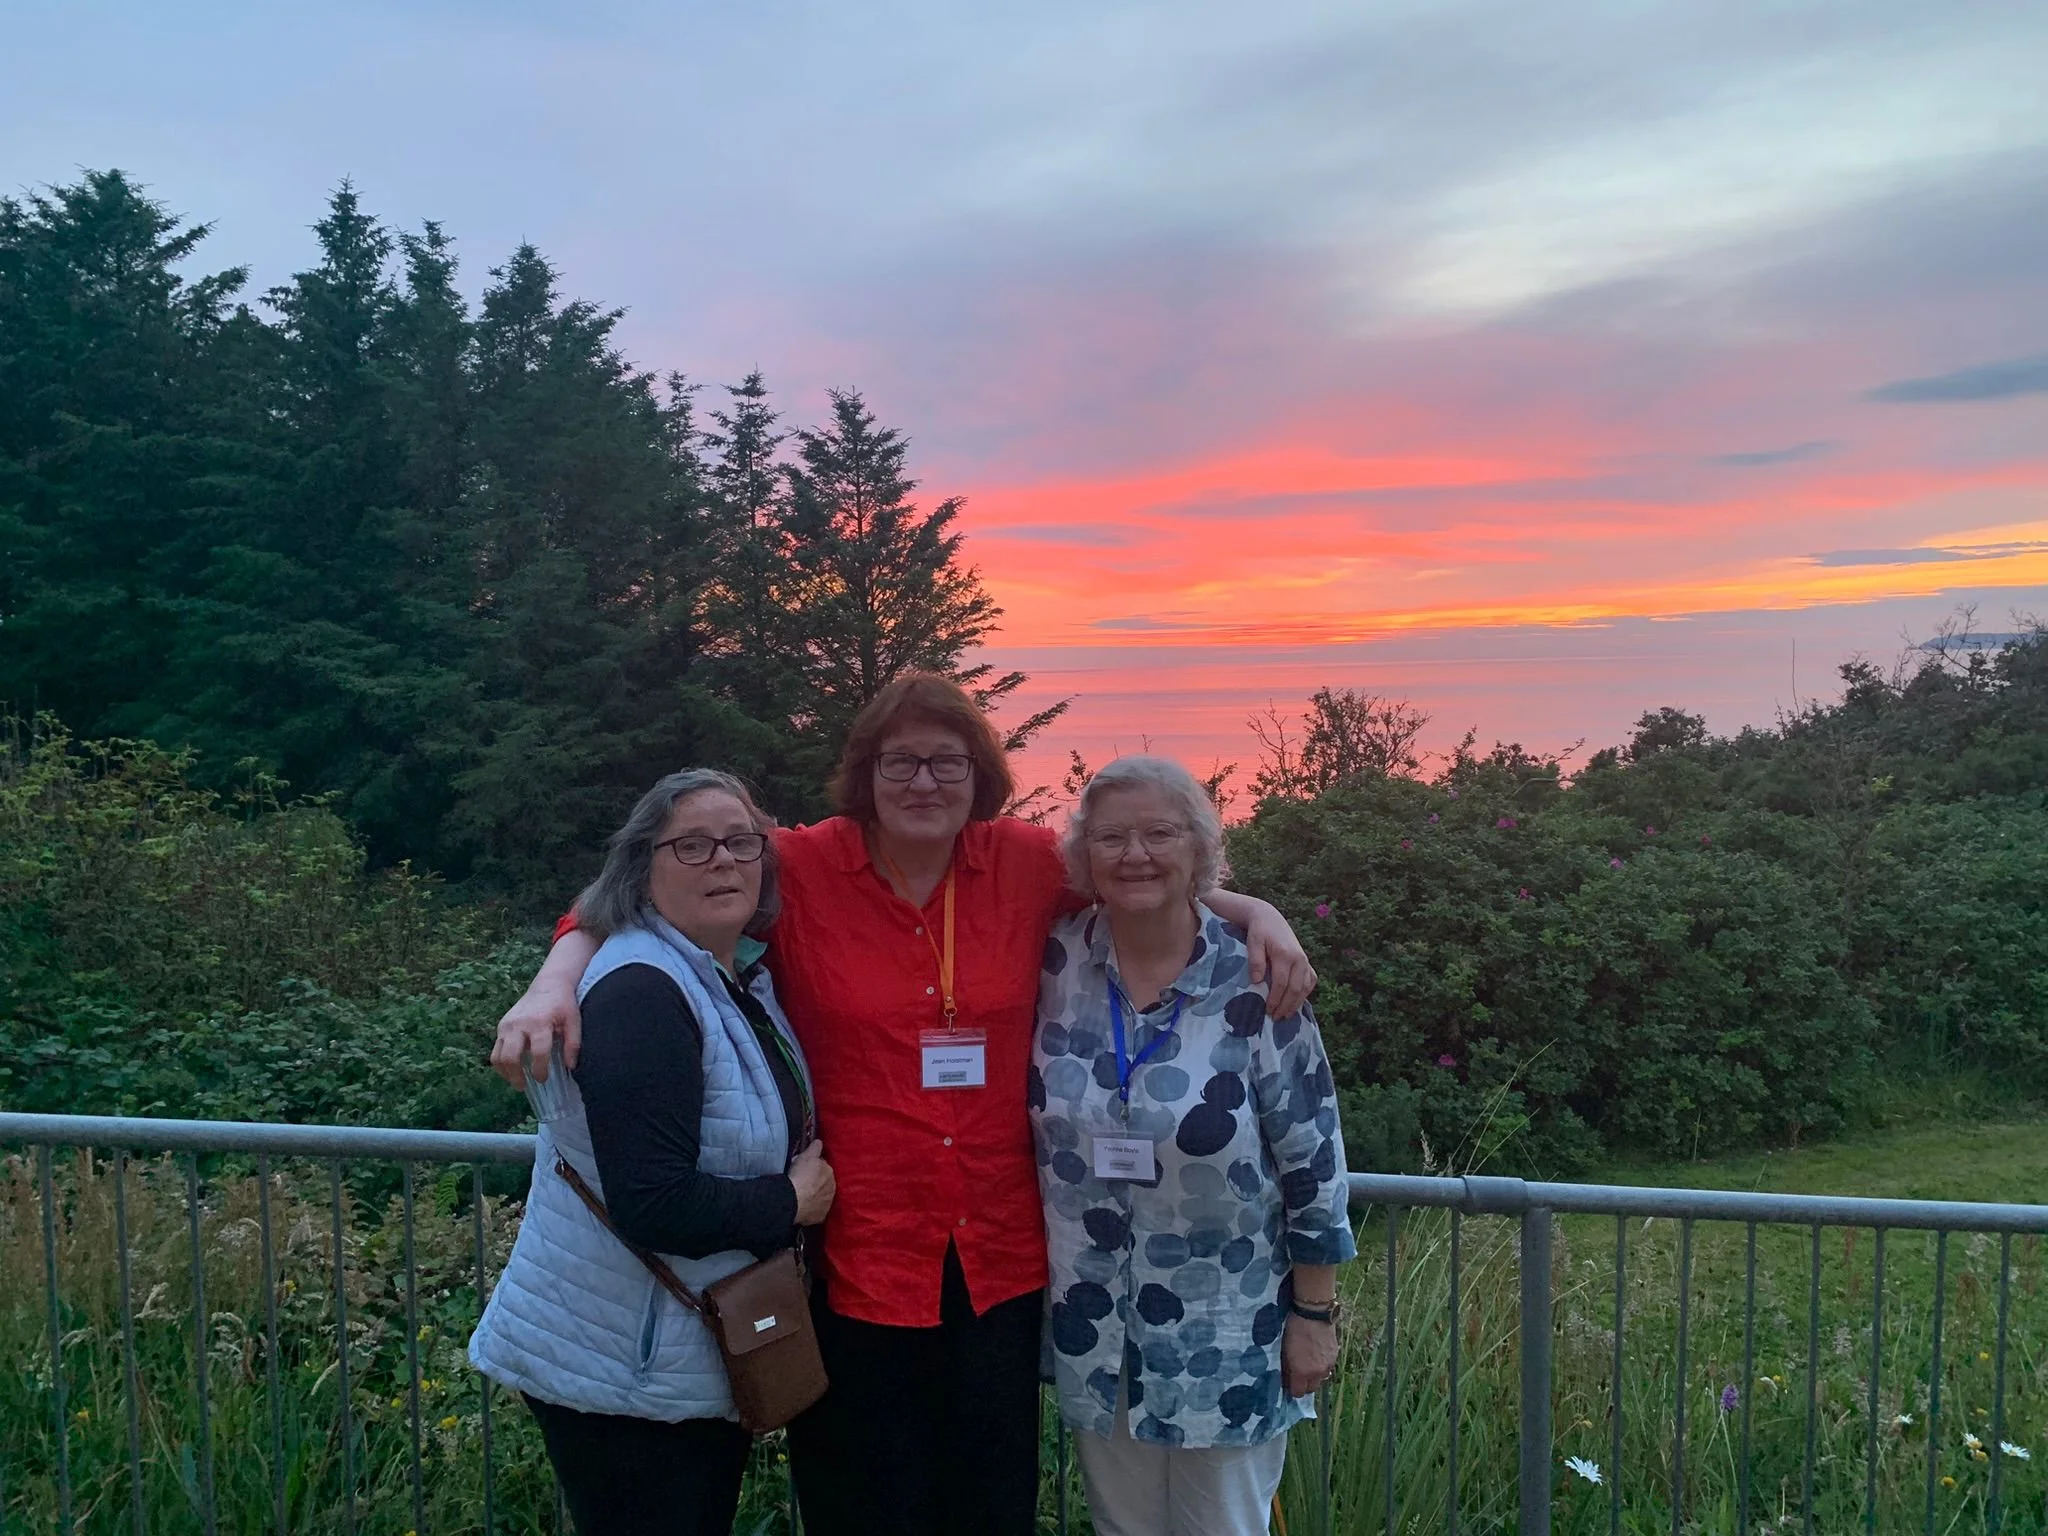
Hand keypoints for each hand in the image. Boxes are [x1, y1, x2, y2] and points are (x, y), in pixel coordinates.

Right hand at [489, 981, 583, 1087]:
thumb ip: (573, 1044)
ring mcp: (507, 1025)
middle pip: (511, 1056)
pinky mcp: (501, 1026)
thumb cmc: (563, 1005)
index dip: (540, 1069)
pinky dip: (501, 1064)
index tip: (543, 1079)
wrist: (548, 985)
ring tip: (516, 1082)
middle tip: (524, 1087)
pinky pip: (496, 1050)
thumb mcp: (574, 1022)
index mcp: (539, 1023)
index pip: (538, 1052)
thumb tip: (570, 1066)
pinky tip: (511, 1071)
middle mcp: (519, 1025)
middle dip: (516, 1075)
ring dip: (505, 1072)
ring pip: (498, 1055)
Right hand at [788, 1141, 835, 1225]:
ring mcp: (827, 1204)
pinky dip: (812, 1209)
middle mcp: (832, 1189)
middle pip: (824, 1183)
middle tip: (804, 1182)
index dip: (814, 1167)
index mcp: (830, 1172)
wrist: (794, 1199)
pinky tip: (803, 1207)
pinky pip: (816, 1211)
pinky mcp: (820, 1217)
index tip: (806, 1168)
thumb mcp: (807, 1156)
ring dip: (815, 1196)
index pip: (824, 1167)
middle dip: (817, 1182)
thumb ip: (815, 1148)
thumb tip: (819, 1142)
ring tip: (803, 1196)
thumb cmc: (801, 1175)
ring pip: (821, 1197)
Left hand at [1245, 898, 1316, 1018]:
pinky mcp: (1306, 962)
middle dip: (1286, 1005)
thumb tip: (1258, 982)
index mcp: (1285, 954)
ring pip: (1305, 987)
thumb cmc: (1259, 931)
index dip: (1275, 999)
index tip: (1267, 1010)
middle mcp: (1299, 958)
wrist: (1269, 917)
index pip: (1281, 983)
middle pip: (1295, 988)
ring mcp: (1305, 960)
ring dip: (1296, 1003)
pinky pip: (1310, 981)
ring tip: (1285, 1015)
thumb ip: (1256, 961)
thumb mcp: (1253, 942)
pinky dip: (1305, 993)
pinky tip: (1296, 1002)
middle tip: (1276, 1018)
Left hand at [1281, 1310, 1338, 1397]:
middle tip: (1298, 1374)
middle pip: (1311, 1389)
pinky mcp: (1335, 1356)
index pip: (1297, 1393)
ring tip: (1308, 1363)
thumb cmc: (1294, 1329)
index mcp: (1302, 1372)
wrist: (1313, 1313)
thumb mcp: (1285, 1350)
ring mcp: (1328, 1365)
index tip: (1288, 1382)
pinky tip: (1316, 1355)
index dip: (1292, 1389)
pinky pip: (1327, 1368)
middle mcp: (1317, 1373)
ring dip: (1314, 1376)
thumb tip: (1286, 1379)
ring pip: (1320, 1379)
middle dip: (1304, 1384)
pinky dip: (1322, 1366)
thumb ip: (1287, 1368)